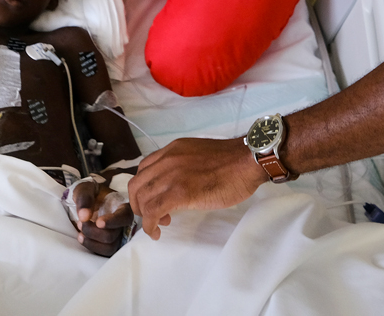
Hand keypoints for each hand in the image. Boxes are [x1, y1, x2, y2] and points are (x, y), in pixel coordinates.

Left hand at [71, 181, 133, 256]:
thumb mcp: (85, 189)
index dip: (113, 221)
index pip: (124, 216)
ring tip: (80, 232)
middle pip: (114, 235)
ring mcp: (117, 236)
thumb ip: (84, 199)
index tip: (98, 222)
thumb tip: (84, 216)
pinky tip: (82, 238)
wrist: (87, 201)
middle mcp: (123, 224)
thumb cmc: (89, 193)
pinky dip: (91, 247)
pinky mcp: (109, 245)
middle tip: (80, 223)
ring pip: (110, 247)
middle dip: (94, 232)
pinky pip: (104, 253)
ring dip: (92, 242)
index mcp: (122, 207)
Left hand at [129, 137, 266, 240]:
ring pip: (143, 199)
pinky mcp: (179, 192)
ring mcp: (171, 175)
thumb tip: (178, 182)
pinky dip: (150, 225)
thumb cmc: (231, 162)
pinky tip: (156, 232)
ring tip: (160, 224)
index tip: (153, 199)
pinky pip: (153, 211)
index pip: (143, 169)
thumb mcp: (198, 156)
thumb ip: (183, 165)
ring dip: (146, 216)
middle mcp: (166, 160)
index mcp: (172, 150)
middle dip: (139, 204)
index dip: (144, 188)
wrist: (246, 162)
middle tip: (152, 215)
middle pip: (137, 185)